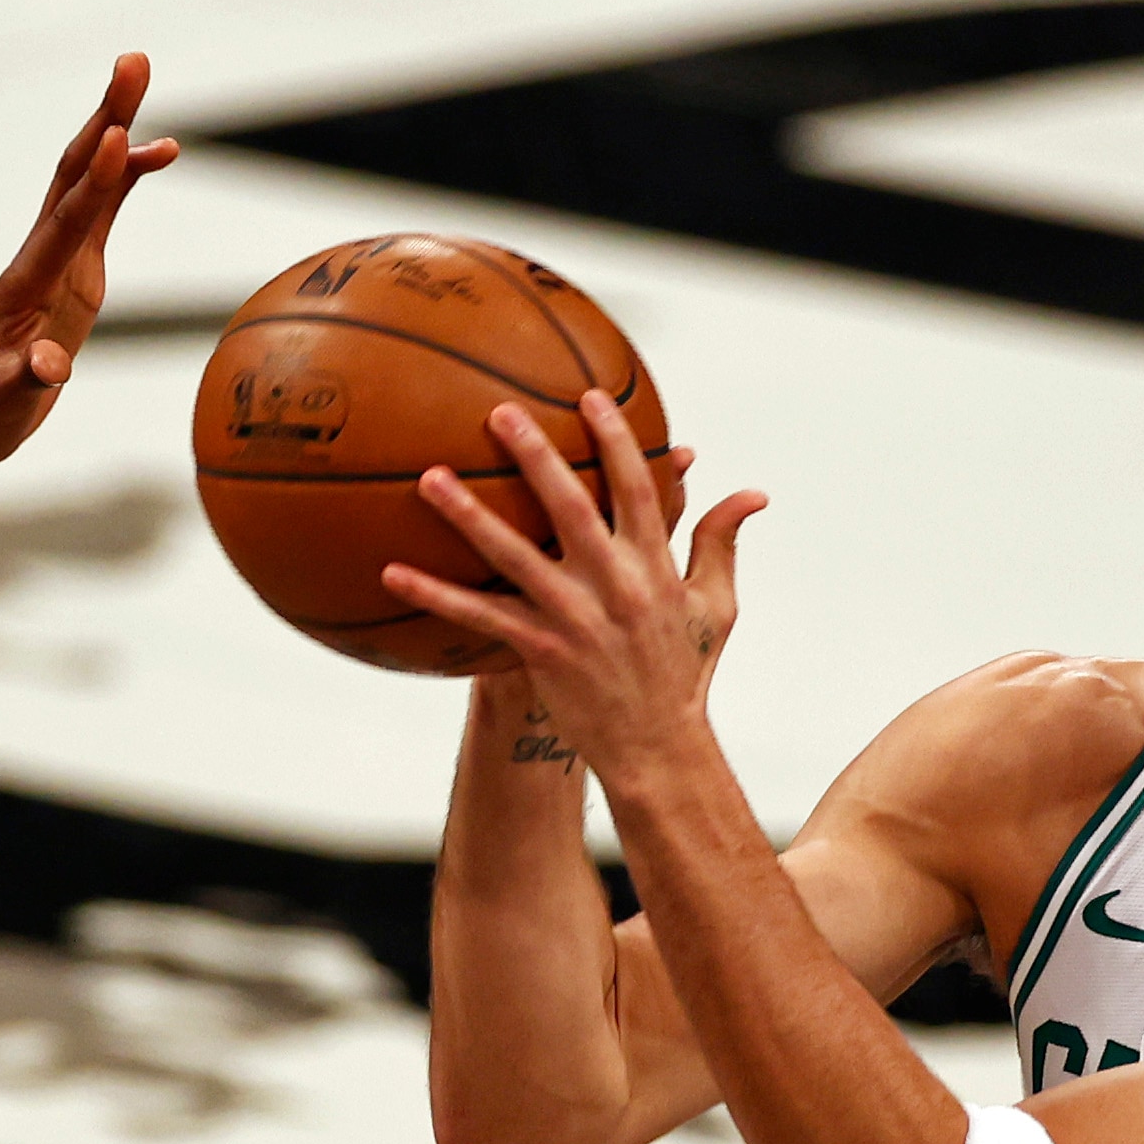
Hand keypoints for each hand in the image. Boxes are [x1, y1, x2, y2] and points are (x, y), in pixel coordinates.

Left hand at [0, 54, 179, 476]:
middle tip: (133, 61)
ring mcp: (56, 262)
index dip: (96, 181)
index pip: (67, 223)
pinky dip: (127, 176)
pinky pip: (101, 209)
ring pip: (86, 179)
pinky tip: (157, 151)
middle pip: (76, 174)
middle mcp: (41, 259)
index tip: (119, 134)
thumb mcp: (3, 407)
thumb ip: (26, 381)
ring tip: (138, 74)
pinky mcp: (70, 273)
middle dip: (106, 117)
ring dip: (114, 127)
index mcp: (29, 286)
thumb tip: (49, 366)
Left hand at [388, 391, 764, 778]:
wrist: (658, 748)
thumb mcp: (716, 607)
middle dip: (536, 456)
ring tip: (429, 478)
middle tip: (499, 412)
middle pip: (570, 507)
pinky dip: (436, 595)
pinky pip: (480, 617)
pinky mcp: (541, 652)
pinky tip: (392, 573)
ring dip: (469, 516)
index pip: (637, 488)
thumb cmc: (685, 672)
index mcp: (654, 565)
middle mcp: (613, 584)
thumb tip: (751, 491)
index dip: (615, 439)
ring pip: (514, 556)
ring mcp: (574, 618)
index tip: (588, 395)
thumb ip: (720, 543)